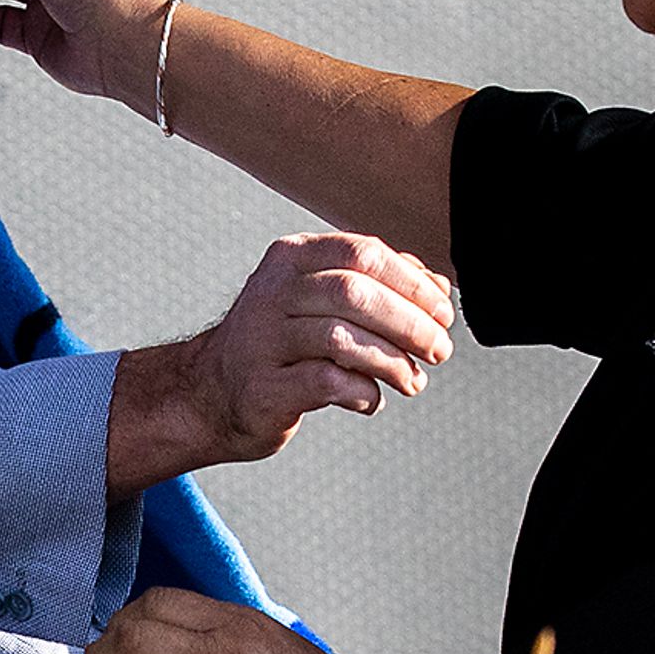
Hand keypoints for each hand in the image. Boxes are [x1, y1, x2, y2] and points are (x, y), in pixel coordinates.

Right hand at [106, 233, 456, 491]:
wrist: (211, 395)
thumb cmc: (282, 345)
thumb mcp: (324, 303)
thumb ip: (380, 288)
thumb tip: (440, 289)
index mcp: (292, 258)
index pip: (363, 254)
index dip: (413, 282)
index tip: (443, 312)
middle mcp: (272, 291)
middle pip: (355, 293)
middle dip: (410, 323)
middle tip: (439, 351)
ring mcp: (262, 339)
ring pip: (341, 338)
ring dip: (392, 362)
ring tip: (413, 382)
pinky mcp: (263, 387)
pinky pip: (326, 383)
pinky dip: (362, 393)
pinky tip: (372, 400)